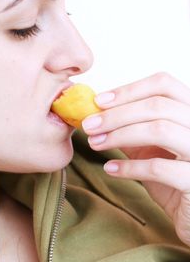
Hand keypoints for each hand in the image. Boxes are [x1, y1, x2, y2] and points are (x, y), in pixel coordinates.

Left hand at [82, 72, 189, 246]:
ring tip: (96, 143)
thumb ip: (131, 128)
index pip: (163, 84)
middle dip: (117, 114)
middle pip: (158, 105)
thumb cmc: (172, 177)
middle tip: (89, 125)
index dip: (129, 89)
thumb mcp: (150, 148)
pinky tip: (110, 168)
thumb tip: (98, 112)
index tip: (99, 100)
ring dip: (120, 135)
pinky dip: (129, 167)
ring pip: (160, 129)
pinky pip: (159, 167)